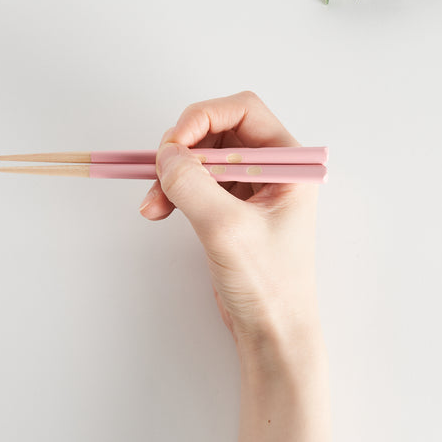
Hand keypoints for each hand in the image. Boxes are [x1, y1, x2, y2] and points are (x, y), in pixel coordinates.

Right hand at [139, 91, 320, 350]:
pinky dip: (172, 190)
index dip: (203, 117)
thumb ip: (192, 185)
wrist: (270, 331)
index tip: (173, 142)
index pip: (244, 110)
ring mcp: (248, 187)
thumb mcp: (226, 228)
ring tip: (153, 203)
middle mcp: (270, 168)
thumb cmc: (267, 284)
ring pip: (200, 156)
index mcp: (288, 162)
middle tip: (160, 171)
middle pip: (217, 130)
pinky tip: (156, 209)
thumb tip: (165, 153)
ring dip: (172, 172)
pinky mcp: (228, 206)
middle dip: (183, 148)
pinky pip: (195, 181)